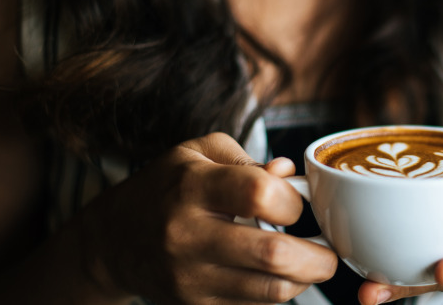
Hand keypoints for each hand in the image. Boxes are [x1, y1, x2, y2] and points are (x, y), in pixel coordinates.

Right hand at [78, 132, 338, 303]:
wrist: (114, 240)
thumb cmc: (166, 187)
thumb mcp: (199, 153)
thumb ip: (250, 160)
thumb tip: (289, 175)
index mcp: (192, 186)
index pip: (261, 194)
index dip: (294, 201)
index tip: (297, 204)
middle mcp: (187, 234)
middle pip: (272, 254)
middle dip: (318, 257)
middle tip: (329, 250)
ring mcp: (190, 276)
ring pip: (270, 291)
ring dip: (304, 280)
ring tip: (309, 263)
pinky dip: (277, 294)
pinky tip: (277, 276)